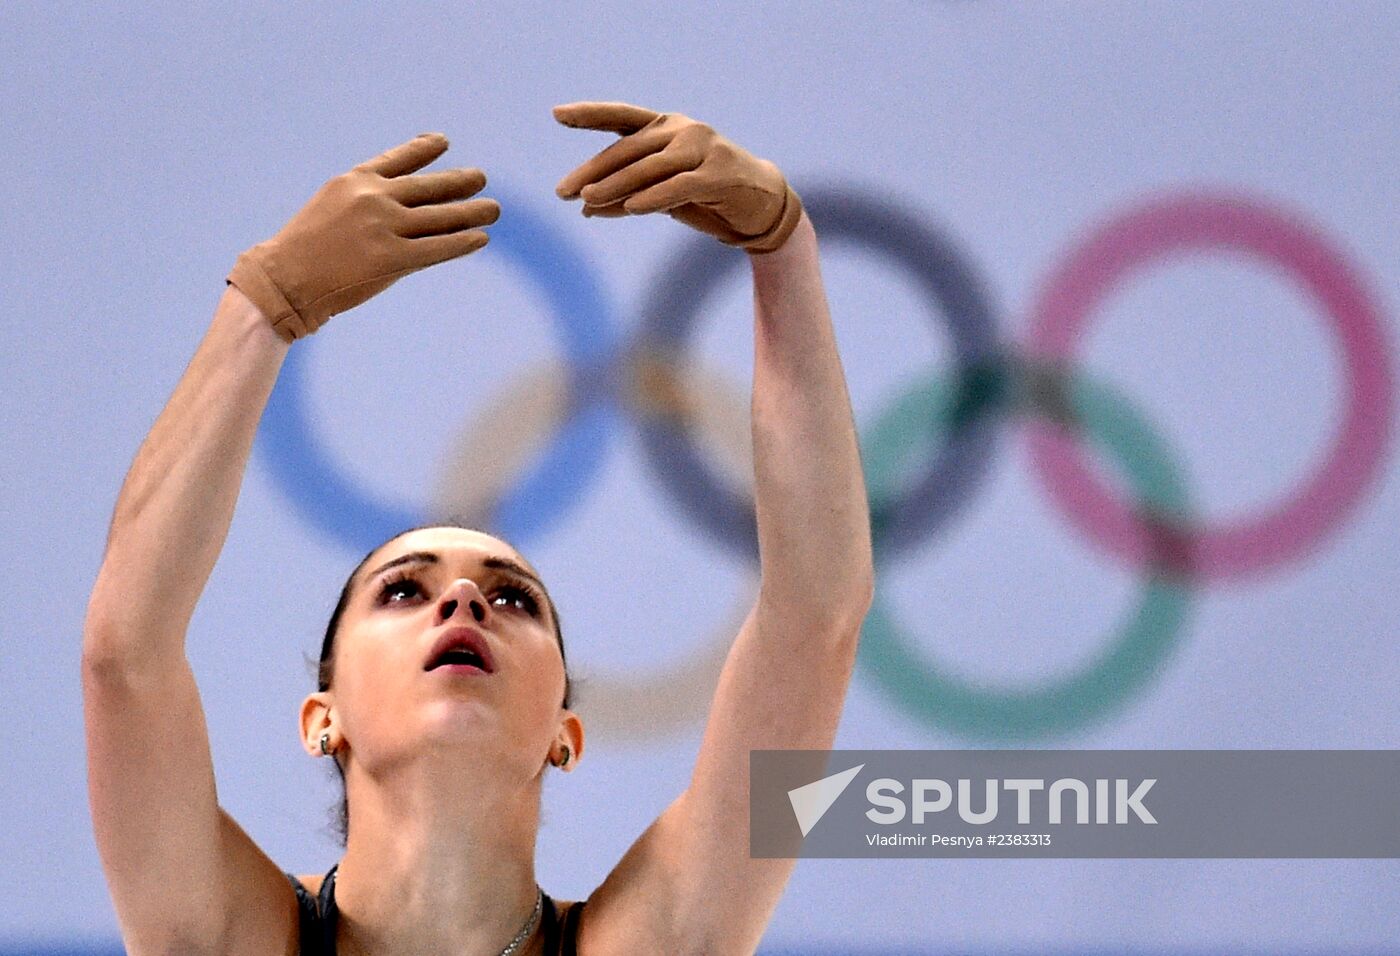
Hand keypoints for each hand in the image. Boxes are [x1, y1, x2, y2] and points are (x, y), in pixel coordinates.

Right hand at [226, 133, 499, 342]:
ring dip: (472, 212)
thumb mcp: (331, 206)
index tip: (443, 142)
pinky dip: (462, 242)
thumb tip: (406, 206)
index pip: (398, 158)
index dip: (424, 149)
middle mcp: (374, 197)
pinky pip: (438, 247)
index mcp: (356, 180)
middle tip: (481, 178)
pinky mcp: (392, 258)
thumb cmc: (305, 249)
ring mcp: (384, 226)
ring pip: (440, 216)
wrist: (285, 279)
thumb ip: (365, 200)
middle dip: (459, 182)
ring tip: (494, 209)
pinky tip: (480, 238)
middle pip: (428, 186)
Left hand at [552, 102, 802, 253]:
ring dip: (616, 185)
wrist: (760, 207)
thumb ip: (626, 195)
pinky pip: (677, 186)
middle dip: (593, 171)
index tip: (557, 115)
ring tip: (587, 199)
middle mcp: (682, 130)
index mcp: (666, 127)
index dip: (589, 114)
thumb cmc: (706, 197)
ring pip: (649, 167)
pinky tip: (630, 207)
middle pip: (628, 150)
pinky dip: (652, 197)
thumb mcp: (660, 196)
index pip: (621, 118)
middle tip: (563, 191)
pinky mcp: (717, 175)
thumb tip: (584, 208)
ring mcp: (702, 149)